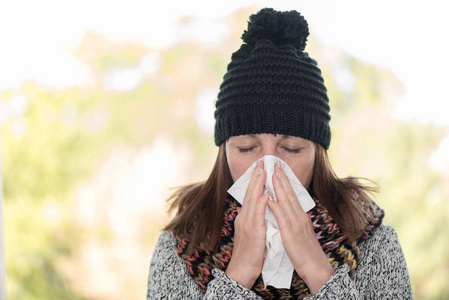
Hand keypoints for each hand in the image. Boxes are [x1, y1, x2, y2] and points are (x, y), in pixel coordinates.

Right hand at [225, 160, 268, 288]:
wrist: (242, 270)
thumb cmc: (249, 254)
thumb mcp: (251, 233)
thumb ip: (254, 220)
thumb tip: (260, 209)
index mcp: (245, 217)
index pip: (250, 195)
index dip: (255, 181)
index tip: (260, 168)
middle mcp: (244, 217)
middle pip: (250, 192)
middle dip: (256, 177)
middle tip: (261, 162)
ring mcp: (247, 223)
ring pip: (253, 199)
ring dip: (259, 184)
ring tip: (264, 170)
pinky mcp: (253, 231)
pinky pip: (257, 213)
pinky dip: (261, 202)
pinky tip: (266, 193)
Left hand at [267, 162, 333, 293]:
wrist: (316, 268)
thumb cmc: (307, 254)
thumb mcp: (300, 234)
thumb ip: (293, 222)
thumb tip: (286, 214)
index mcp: (300, 216)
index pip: (292, 195)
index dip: (286, 182)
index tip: (279, 170)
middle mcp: (299, 216)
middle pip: (290, 194)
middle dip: (283, 178)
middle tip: (276, 165)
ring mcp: (296, 224)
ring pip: (286, 201)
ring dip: (279, 187)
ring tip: (272, 174)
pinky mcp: (291, 233)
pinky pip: (282, 217)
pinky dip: (276, 206)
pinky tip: (269, 198)